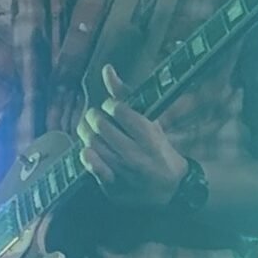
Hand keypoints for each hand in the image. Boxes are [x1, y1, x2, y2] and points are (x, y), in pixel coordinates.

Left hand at [76, 63, 187, 208]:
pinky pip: (92, 167)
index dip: (110, 105)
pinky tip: (89, 150)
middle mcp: (135, 153)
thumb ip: (125, 95)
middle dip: (95, 116)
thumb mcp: (150, 121)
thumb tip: (106, 69)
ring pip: (92, 144)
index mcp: (149, 135)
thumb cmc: (158, 149)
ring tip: (93, 131)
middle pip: (101, 125)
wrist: (171, 189)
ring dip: (88, 133)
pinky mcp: (113, 187)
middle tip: (98, 117)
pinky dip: (87, 156)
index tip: (113, 108)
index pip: (118, 109)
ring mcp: (123, 172)